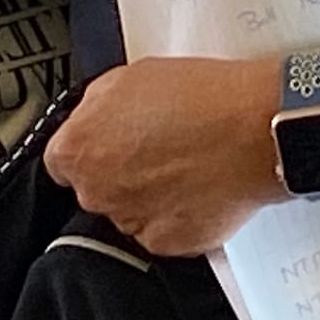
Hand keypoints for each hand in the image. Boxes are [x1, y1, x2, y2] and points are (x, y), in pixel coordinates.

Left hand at [42, 55, 283, 256]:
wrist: (257, 129)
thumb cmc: (205, 97)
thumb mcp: (133, 75)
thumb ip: (99, 105)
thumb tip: (96, 116)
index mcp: (79, 149)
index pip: (62, 160)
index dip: (92, 146)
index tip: (111, 140)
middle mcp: (98, 191)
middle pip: (96, 187)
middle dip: (121, 171)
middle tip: (159, 147)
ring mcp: (132, 221)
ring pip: (131, 211)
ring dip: (150, 194)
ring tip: (187, 163)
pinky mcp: (169, 244)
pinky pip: (164, 231)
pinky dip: (179, 214)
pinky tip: (201, 185)